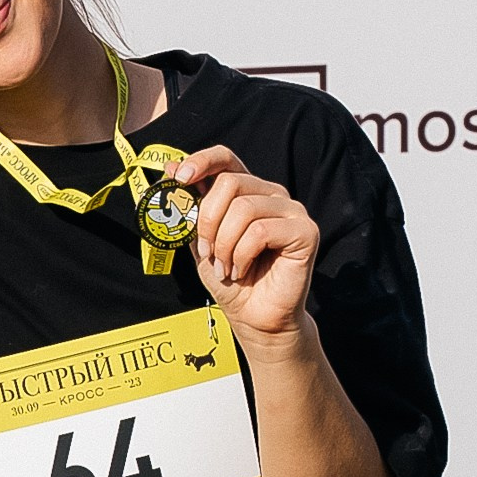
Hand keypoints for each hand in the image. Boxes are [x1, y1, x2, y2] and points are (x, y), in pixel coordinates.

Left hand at [179, 146, 319, 344]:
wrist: (254, 318)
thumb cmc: (230, 281)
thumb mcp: (199, 242)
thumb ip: (189, 210)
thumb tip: (171, 171)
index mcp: (246, 191)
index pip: (226, 158)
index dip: (201, 161)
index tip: (179, 179)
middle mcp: (271, 194)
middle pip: (229, 183)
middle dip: (207, 222)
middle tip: (206, 253)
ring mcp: (291, 211)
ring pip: (244, 208)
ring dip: (224, 245)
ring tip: (226, 268)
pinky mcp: (305, 231)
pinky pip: (261, 231)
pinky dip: (242, 255)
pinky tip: (242, 271)